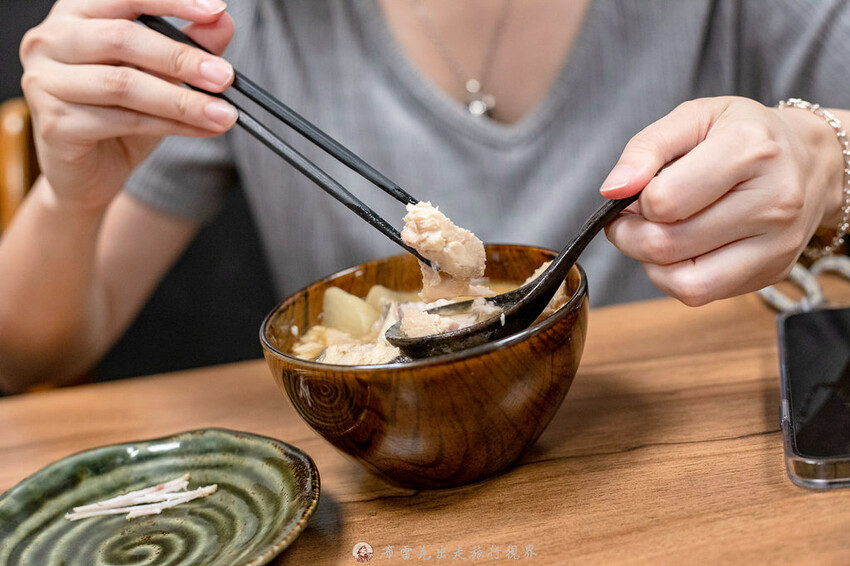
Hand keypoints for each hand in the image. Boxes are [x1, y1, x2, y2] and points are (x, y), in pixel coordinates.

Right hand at [20, 0, 238, 210]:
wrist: (90, 174)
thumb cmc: (119, 115)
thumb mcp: (159, 76)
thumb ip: (186, 46)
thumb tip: (222, 21)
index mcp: (75, 14)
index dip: (171, 1)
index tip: (215, 9)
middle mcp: (49, 40)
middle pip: (122, 38)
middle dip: (181, 58)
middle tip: (224, 77)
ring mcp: (45, 81)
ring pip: (123, 84)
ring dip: (182, 100)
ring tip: (223, 113)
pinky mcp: (54, 123)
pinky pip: (123, 120)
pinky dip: (171, 126)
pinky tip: (201, 130)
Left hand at [600, 96, 844, 305]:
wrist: (809, 160)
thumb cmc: (743, 136)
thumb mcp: (694, 118)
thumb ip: (646, 148)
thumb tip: (613, 189)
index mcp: (749, 150)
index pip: (664, 201)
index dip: (634, 201)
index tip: (636, 192)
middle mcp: (773, 201)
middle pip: (667, 245)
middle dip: (631, 236)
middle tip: (631, 220)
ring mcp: (776, 243)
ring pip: (685, 283)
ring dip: (652, 263)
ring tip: (656, 235)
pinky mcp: (773, 272)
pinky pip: (703, 294)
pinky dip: (677, 277)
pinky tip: (683, 250)